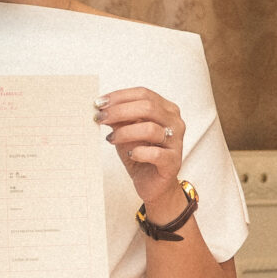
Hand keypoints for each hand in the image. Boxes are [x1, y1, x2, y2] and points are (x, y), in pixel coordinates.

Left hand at [94, 86, 184, 204]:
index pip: (144, 94)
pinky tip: (130, 154)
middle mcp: (175, 122)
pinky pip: (154, 153)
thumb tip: (102, 107)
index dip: (120, 96)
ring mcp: (176, 142)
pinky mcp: (173, 162)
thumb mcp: (126, 131)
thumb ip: (119, 118)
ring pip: (150, 129)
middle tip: (100, 118)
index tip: (99, 103)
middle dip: (119, 111)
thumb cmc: (140, 153)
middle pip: (148, 107)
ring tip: (111, 138)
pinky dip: (138, 152)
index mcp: (166, 109)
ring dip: (125, 132)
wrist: (152, 183)